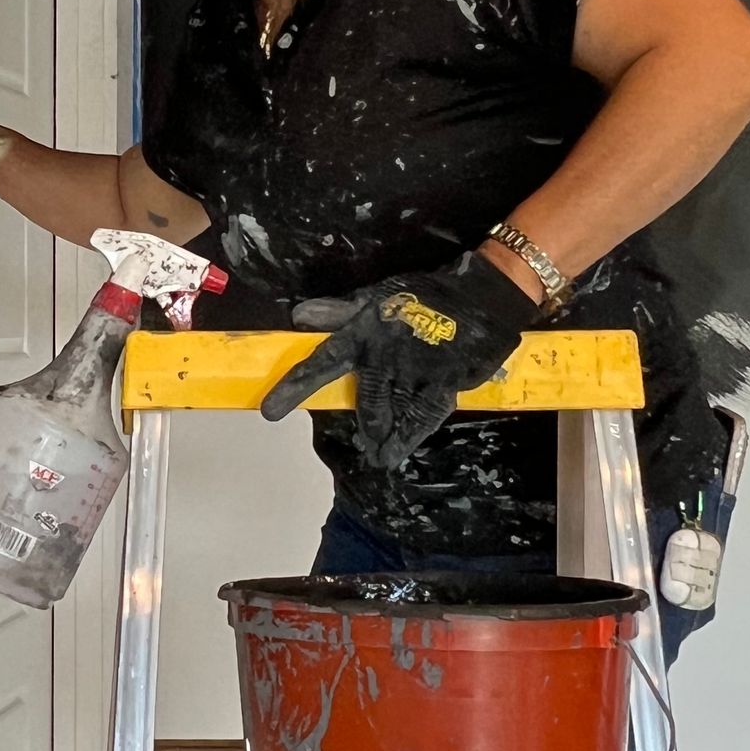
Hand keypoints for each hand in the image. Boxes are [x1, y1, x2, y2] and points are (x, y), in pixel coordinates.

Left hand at [259, 252, 533, 468]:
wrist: (479, 296)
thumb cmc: (422, 297)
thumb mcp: (376, 297)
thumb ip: (337, 312)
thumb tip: (299, 316)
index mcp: (362, 333)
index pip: (320, 362)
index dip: (294, 387)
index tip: (270, 412)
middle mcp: (384, 355)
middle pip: (364, 400)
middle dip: (362, 424)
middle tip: (363, 442)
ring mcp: (414, 371)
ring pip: (390, 413)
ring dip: (381, 435)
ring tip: (377, 454)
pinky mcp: (443, 383)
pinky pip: (421, 417)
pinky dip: (408, 437)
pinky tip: (397, 452)